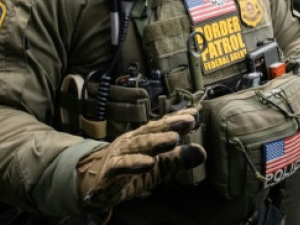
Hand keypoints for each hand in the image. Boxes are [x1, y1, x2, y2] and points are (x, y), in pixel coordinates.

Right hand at [77, 108, 205, 211]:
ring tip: (173, 139)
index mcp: (143, 138)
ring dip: (155, 141)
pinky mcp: (110, 171)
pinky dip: (134, 164)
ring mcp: (119, 154)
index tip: (195, 113)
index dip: (177, 119)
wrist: (96, 186)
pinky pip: (122, 166)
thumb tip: (202, 151)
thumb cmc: (129, 171)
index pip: (161, 126)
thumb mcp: (158, 167)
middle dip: (170, 125)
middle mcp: (131, 141)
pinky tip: (149, 163)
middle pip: (151, 130)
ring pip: (138, 145)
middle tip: (189, 121)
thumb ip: (178, 159)